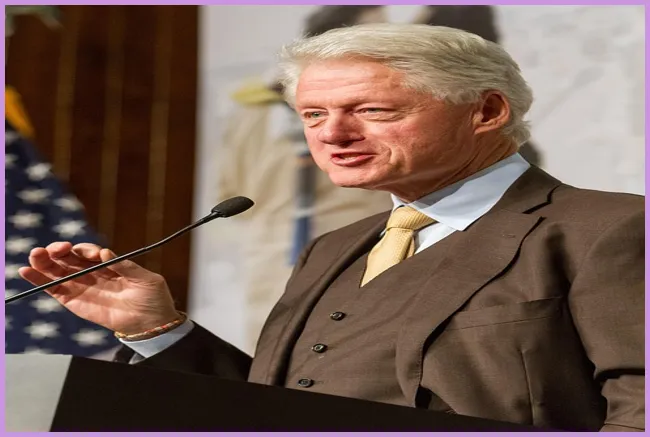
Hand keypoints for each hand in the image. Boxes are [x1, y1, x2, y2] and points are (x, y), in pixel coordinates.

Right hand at [18, 242, 180, 334]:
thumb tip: (105, 253)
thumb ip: (126, 266)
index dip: (83, 249)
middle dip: (58, 251)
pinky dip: (40, 281)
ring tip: (35, 255)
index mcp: (108, 264)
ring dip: (44, 262)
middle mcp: (92, 272)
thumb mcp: (146, 279)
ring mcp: (81, 286)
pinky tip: (27, 271)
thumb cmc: (153, 298)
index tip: (86, 252)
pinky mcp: (74, 301)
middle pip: (68, 258)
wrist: (152, 324)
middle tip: (54, 249)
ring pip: (57, 271)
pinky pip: (54, 289)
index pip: (88, 252)